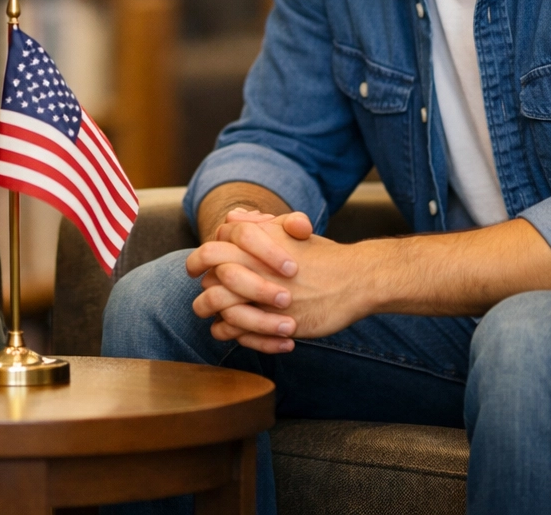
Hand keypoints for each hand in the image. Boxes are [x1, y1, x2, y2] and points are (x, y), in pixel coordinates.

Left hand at [190, 211, 375, 351]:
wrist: (355, 278)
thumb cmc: (321, 255)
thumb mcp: (290, 229)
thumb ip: (258, 225)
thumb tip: (232, 218)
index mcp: (255, 244)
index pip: (211, 250)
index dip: (197, 260)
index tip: (195, 269)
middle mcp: (255, 268)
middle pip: (210, 280)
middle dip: (202, 289)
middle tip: (203, 298)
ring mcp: (263, 296)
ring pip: (218, 306)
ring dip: (210, 313)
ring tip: (212, 318)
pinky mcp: (274, 321)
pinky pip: (237, 330)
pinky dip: (230, 332)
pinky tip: (232, 332)